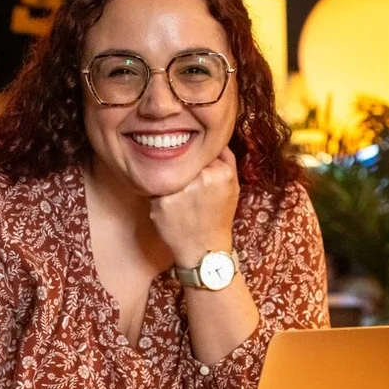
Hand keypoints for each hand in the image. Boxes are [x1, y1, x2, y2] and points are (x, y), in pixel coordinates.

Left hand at [149, 147, 239, 267]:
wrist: (205, 251)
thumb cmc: (218, 217)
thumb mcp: (233, 186)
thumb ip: (226, 159)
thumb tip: (214, 137)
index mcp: (221, 172)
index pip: (201, 153)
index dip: (197, 163)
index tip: (198, 175)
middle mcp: (201, 179)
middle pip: (183, 161)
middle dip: (183, 172)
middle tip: (188, 192)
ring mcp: (179, 191)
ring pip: (167, 174)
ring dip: (170, 183)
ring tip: (181, 203)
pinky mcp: (161, 203)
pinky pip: (155, 189)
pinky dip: (160, 197)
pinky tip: (171, 211)